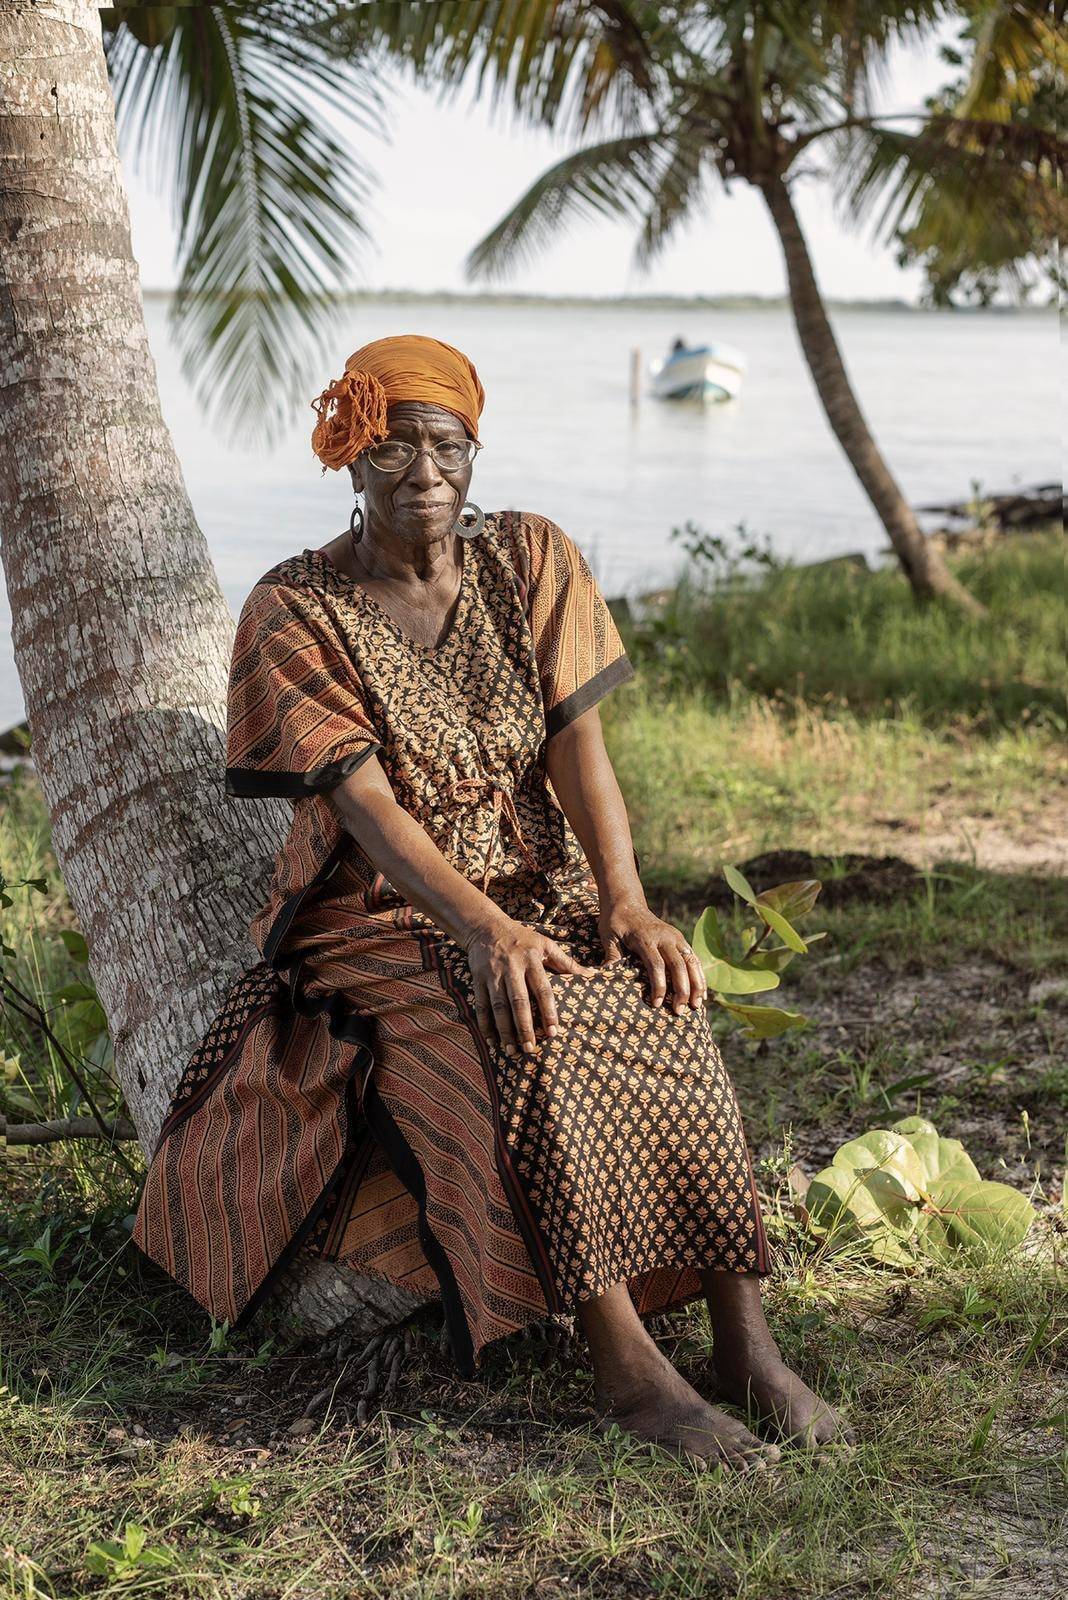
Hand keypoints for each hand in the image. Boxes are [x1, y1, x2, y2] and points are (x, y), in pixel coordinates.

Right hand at [464, 916, 597, 1056]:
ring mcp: (493, 975)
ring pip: (498, 1007)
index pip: (542, 989)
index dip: (548, 1011)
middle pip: (518, 1001)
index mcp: (531, 960)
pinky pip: (481, 1006)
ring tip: (512, 1051)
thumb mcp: (545, 944)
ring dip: (504, 1031)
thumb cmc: (522, 938)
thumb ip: (566, 962)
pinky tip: (491, 1041)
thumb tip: (590, 976)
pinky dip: (485, 1025)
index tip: (553, 1032)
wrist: (486, 927)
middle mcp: (512, 968)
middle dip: (524, 1027)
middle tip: (531, 1048)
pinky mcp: (478, 979)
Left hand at [598, 897, 706, 1012]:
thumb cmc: (615, 922)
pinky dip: (700, 976)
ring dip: (696, 985)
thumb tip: (606, 976)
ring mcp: (675, 937)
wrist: (627, 901)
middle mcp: (665, 937)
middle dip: (682, 990)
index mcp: (646, 938)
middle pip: (678, 965)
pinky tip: (702, 993)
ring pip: (692, 962)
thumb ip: (611, 955)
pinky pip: (694, 958)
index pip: (656, 965)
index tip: (657, 1004)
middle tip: (679, 1012)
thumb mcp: (608, 936)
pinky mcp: (680, 939)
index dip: (659, 986)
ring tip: (696, 1006)